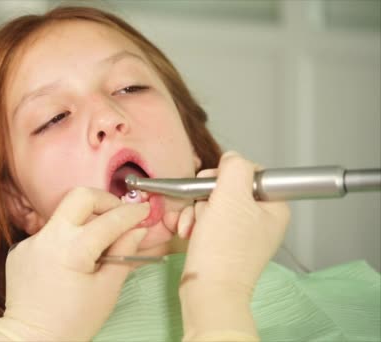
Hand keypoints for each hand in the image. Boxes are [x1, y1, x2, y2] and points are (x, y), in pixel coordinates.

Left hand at [0, 187, 149, 340]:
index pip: (110, 220)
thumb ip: (124, 254)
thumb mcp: (107, 290)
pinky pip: (49, 233)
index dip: (132, 213)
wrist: (31, 339)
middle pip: (80, 196)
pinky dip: (65, 239)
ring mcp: (32, 241)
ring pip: (63, 214)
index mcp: (73, 249)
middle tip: (118, 215)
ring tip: (97, 243)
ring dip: (84, 221)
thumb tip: (137, 230)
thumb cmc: (72, 322)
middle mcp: (49, 237)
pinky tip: (70, 261)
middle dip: (104, 199)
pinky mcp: (21, 248)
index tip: (144, 211)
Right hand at [176, 152, 289, 339]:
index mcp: (274, 207)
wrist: (207, 290)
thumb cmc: (223, 249)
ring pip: (212, 203)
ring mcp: (241, 232)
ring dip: (196, 211)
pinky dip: (194, 224)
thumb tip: (232, 158)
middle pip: (227, 187)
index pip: (252, 172)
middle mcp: (261, 219)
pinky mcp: (224, 243)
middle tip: (203, 208)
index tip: (214, 184)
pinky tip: (189, 234)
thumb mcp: (231, 196)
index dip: (228, 174)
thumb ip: (235, 167)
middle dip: (205, 196)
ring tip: (193, 227)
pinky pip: (206, 221)